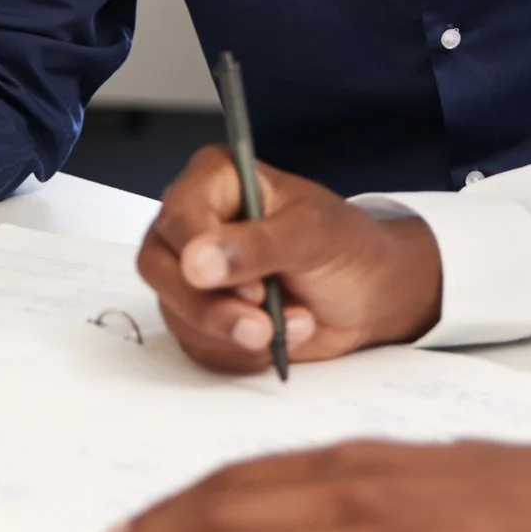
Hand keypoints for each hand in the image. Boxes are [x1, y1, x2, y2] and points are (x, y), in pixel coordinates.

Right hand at [137, 147, 443, 373]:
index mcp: (217, 180)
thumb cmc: (346, 247)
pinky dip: (239, 351)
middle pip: (160, 266)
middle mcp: (194, 222)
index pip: (180, 213)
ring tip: (294, 323)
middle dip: (211, 305)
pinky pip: (195, 343)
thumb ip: (258, 244)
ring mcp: (191, 272)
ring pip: (175, 310)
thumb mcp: (313, 234)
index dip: (204, 252)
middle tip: (261, 324)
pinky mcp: (200, 315)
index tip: (252, 286)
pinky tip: (279, 338)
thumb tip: (197, 261)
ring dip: (234, 331)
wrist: (370, 295)